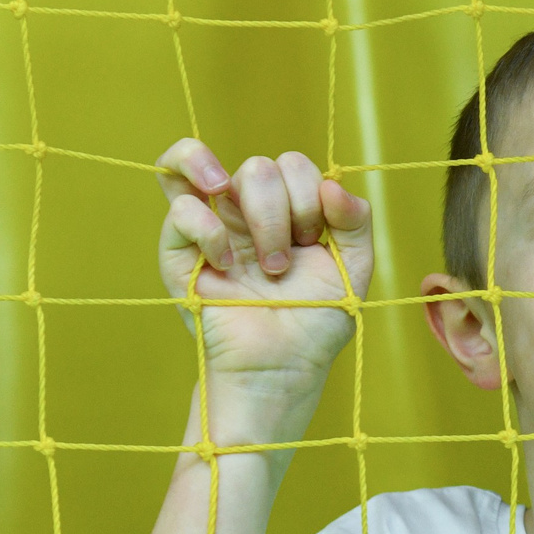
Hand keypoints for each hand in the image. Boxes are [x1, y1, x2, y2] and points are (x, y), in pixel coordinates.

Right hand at [156, 140, 373, 434]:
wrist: (282, 367)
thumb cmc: (315, 321)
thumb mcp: (353, 267)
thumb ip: (356, 220)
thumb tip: (333, 184)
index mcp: (286, 211)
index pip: (293, 166)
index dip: (311, 194)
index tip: (316, 241)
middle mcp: (246, 213)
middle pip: (259, 166)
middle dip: (286, 210)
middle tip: (287, 262)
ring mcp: (211, 227)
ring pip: (216, 172)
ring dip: (256, 216)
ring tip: (264, 256)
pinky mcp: (178, 251)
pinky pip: (182, 208)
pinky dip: (210, 231)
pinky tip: (228, 267)